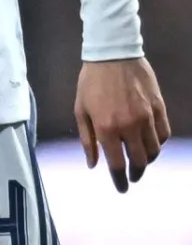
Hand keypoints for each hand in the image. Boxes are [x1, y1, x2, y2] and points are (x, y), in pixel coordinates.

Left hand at [76, 57, 170, 191]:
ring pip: (154, 150)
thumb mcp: (80, 110)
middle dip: (136, 174)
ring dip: (148, 160)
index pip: (117, 164)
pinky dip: (158, 143)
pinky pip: (163, 135)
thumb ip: (87, 139)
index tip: (122, 189)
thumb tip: (92, 165)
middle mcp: (129, 125)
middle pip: (139, 161)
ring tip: (140, 161)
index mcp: (106, 127)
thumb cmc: (91, 82)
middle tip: (132, 178)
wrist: (113, 54)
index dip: (119, 180)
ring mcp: (146, 117)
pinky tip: (150, 143)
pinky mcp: (159, 108)